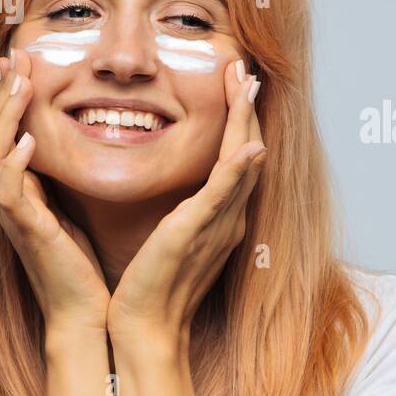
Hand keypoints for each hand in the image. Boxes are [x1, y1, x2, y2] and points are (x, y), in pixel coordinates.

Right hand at [0, 48, 109, 334]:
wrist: (86, 314)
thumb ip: (68, 177)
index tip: (21, 60)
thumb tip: (86, 140)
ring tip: (19, 84)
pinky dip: (15, 165)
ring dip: (5, 117)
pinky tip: (29, 141)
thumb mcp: (76, 207)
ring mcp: (14, 215)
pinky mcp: (27, 233)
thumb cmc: (83, 263)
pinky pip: (10, 193)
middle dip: (3, 94)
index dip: (10, 96)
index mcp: (22, 190)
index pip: (8, 132)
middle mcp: (11, 198)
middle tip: (14, 56)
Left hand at [107, 60, 266, 348]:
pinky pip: (223, 195)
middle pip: (246, 151)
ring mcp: (218, 224)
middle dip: (246, 108)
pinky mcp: (197, 232)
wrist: (146, 327)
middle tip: (244, 69)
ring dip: (246, 122)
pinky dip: (237, 169)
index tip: (234, 83)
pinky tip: (248, 145)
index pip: (234, 157)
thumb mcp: (169, 237)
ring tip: (245, 84)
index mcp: (219, 215)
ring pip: (241, 163)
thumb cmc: (152, 285)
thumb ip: (182, 209)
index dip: (237, 119)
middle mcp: (228, 216)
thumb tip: (180, 187)